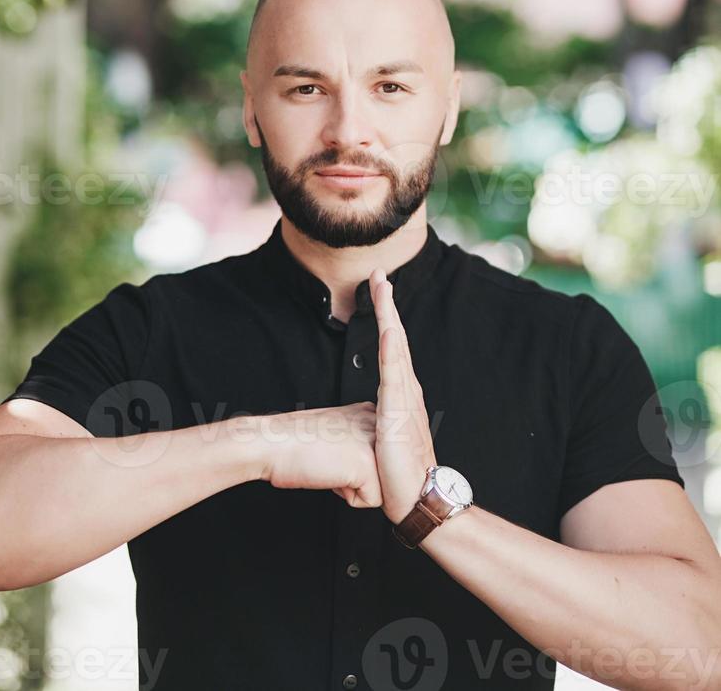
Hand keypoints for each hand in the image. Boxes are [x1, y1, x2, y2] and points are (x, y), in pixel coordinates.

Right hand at [258, 402, 382, 507]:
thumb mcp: (334, 432)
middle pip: (382, 470)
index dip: (353, 463)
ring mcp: (374, 443)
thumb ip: (357, 440)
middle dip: (358, 475)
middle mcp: (376, 424)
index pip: (379, 455)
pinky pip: (371, 501)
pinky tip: (330, 475)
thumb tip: (368, 461)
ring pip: (380, 486)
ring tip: (330, 466)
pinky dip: (348, 497)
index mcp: (367, 413)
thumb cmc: (293, 442)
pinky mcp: (368, 465)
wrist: (272, 444)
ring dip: (354, 485)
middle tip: (330, 460)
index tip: (332, 451)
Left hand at [369, 267, 437, 524]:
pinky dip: (391, 349)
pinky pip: (393, 373)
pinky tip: (387, 329)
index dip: (384, 317)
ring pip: (394, 347)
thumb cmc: (396, 476)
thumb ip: (368, 430)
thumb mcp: (378, 445)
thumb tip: (355, 432)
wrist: (417, 498)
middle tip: (379, 275)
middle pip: (393, 337)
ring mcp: (404, 398)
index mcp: (398, 395)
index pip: (390, 347)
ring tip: (382, 288)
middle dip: (386, 305)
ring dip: (387, 316)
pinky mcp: (398, 411)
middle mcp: (405, 390)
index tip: (378, 290)